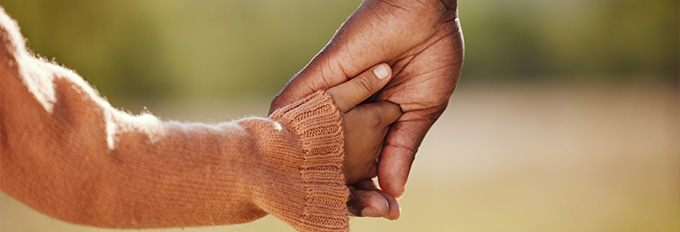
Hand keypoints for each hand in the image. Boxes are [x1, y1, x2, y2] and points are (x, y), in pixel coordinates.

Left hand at [271, 0, 463, 198]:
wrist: (427, 13)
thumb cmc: (430, 56)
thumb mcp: (420, 111)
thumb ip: (402, 148)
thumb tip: (394, 190)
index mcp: (371, 124)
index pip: (361, 165)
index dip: (368, 189)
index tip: (384, 211)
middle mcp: (346, 113)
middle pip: (332, 159)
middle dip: (345, 188)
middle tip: (366, 207)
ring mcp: (331, 95)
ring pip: (308, 139)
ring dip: (313, 166)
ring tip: (320, 195)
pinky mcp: (322, 75)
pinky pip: (293, 104)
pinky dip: (288, 131)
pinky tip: (286, 158)